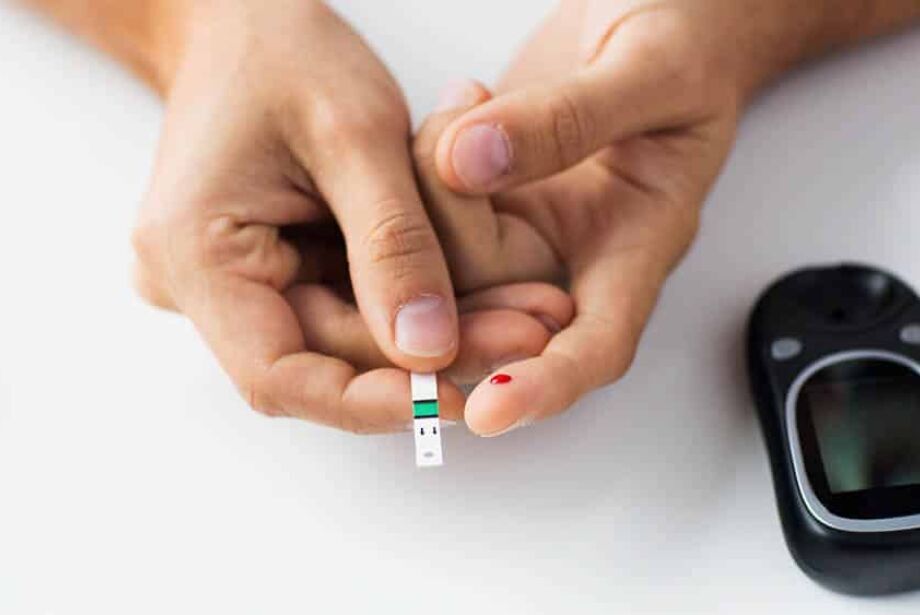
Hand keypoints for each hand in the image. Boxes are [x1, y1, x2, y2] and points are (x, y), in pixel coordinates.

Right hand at [131, 1, 571, 431]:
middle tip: (528, 333)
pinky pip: (349, 308)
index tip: (457, 396)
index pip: (279, 375)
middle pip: (325, 360)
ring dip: (436, 334)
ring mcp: (239, 282)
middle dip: (430, 357)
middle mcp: (203, 285)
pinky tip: (485, 294)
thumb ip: (393, 244)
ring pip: (347, 340)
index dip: (369, 400)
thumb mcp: (355, 133)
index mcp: (194, 253)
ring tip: (526, 313)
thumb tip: (429, 350)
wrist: (241, 21)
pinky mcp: (275, 270)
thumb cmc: (281, 52)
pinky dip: (415, 305)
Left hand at [421, 1, 762, 434]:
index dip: (546, 388)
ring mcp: (524, 222)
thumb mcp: (648, 71)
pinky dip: (422, 160)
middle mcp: (573, 249)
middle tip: (454, 143)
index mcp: (638, 242)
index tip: (486, 411)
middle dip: (453, 248)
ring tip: (467, 101)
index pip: (596, 344)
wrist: (668, 8)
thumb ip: (569, 119)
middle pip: (492, 304)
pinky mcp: (488, 192)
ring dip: (431, 187)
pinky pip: (427, 205)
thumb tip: (472, 160)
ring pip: (446, 255)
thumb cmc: (692, 36)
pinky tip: (454, 104)